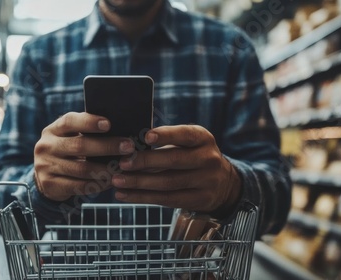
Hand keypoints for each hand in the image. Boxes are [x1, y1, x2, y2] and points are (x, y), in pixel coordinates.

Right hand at [34, 112, 135, 200]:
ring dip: (105, 169)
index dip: (89, 122)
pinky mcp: (50, 185)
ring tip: (123, 167)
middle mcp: (46, 146)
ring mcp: (46, 166)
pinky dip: (97, 184)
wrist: (44, 176)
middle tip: (128, 147)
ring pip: (81, 169)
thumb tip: (119, 128)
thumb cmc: (67, 151)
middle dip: (107, 146)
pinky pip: (79, 186)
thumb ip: (86, 132)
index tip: (108, 124)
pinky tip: (111, 181)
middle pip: (79, 146)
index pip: (69, 121)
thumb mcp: (69, 137)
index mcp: (53, 130)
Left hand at [112, 125, 241, 213]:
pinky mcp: (200, 200)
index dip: (166, 135)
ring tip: (117, 181)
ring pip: (168, 183)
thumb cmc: (193, 156)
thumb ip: (167, 142)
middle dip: (146, 162)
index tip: (146, 136)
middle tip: (122, 163)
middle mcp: (209, 159)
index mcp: (203, 138)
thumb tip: (129, 145)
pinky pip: (167, 200)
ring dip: (139, 183)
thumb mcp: (189, 143)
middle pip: (174, 160)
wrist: (223, 183)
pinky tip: (124, 194)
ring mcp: (207, 181)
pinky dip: (143, 197)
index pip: (185, 135)